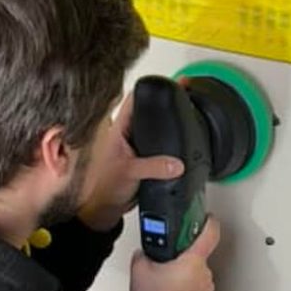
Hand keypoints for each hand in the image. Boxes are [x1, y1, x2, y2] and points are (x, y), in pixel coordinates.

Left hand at [79, 91, 183, 230]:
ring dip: (167, 119)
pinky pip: (159, 142)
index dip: (151, 88)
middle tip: (183, 88)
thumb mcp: (130, 172)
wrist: (106, 209)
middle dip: (165, 99)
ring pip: (154, 125)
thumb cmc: (105, 187)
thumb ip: (153, 167)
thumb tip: (176, 164)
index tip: (168, 81)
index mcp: (119, 129)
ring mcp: (136, 144)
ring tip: (185, 105)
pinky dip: (170, 138)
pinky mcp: (144, 157)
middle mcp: (127, 133)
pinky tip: (180, 134)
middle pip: (147, 109)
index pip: (135, 99)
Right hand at [130, 217, 220, 290]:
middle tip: (168, 262)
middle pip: (199, 256)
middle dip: (184, 256)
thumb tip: (145, 251)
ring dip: (185, 274)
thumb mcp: (139, 270)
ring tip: (166, 283)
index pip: (210, 233)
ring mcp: (206, 290)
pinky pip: (198, 288)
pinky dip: (188, 289)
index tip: (208, 217)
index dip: (210, 221)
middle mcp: (203, 274)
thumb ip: (143, 253)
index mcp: (192, 261)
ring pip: (198, 273)